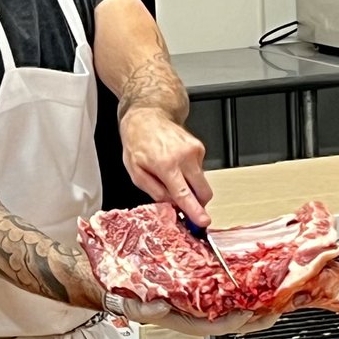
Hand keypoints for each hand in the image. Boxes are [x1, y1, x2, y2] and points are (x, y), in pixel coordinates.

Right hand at [112, 295, 280, 336]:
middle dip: (256, 319)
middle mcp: (196, 315)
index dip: (235, 321)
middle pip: (232, 323)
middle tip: (277, 308)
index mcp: (184, 321)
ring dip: (253, 306)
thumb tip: (159, 310)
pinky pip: (224, 296)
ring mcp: (200, 306)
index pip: (215, 326)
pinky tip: (252, 285)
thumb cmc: (127, 299)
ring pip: (232, 311)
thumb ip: (145, 311)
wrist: (118, 289)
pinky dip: (240, 292)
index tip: (250, 312)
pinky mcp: (200, 294)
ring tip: (272, 298)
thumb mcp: (132, 306)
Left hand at [120, 107, 212, 227]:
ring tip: (172, 174)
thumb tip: (172, 204)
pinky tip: (176, 164)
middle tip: (187, 205)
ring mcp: (195, 151)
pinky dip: (189, 173)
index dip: (195, 210)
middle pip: (203, 191)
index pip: (184, 193)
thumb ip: (155, 191)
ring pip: (202, 181)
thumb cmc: (138, 142)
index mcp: (166, 164)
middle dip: (198, 203)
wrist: (148, 117)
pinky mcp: (200, 147)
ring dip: (190, 185)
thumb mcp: (135, 172)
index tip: (203, 221)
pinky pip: (199, 170)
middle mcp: (184, 156)